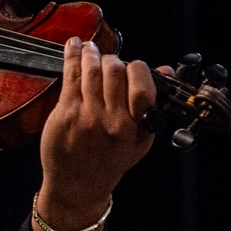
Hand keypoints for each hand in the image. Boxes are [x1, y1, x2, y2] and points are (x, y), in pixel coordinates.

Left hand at [34, 36, 158, 229]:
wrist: (79, 184)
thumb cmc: (111, 159)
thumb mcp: (141, 139)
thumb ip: (152, 104)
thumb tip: (165, 69)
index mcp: (135, 126)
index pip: (141, 82)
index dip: (137, 69)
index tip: (133, 68)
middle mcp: (112, 120)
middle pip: (115, 70)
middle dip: (113, 60)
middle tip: (108, 62)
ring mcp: (87, 115)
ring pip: (92, 69)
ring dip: (91, 53)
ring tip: (89, 49)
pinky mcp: (66, 112)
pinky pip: (70, 76)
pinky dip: (72, 56)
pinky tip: (74, 46)